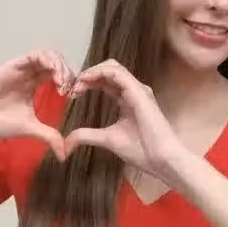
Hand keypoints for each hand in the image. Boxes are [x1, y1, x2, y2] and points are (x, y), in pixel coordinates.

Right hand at [0, 50, 75, 159]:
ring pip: (48, 55)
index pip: (58, 75)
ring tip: (63, 84)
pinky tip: (55, 78)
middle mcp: (29, 75)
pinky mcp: (13, 65)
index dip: (70, 81)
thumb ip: (49, 136)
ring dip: (61, 66)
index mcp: (33, 86)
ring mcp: (22, 69)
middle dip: (69, 73)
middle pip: (56, 63)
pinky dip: (50, 62)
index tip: (73, 96)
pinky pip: (36, 55)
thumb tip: (64, 155)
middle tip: (70, 90)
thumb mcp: (31, 129)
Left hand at [64, 60, 184, 178]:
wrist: (160, 159)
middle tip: (72, 88)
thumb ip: (88, 135)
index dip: (88, 82)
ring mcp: (138, 90)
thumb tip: (67, 142)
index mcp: (128, 99)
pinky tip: (87, 81)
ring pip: (112, 67)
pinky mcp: (139, 92)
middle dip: (88, 75)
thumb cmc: (142, 150)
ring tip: (77, 84)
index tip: (73, 93)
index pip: (106, 81)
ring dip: (91, 72)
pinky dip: (99, 73)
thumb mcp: (107, 139)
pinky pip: (117, 74)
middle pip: (108, 69)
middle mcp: (134, 91)